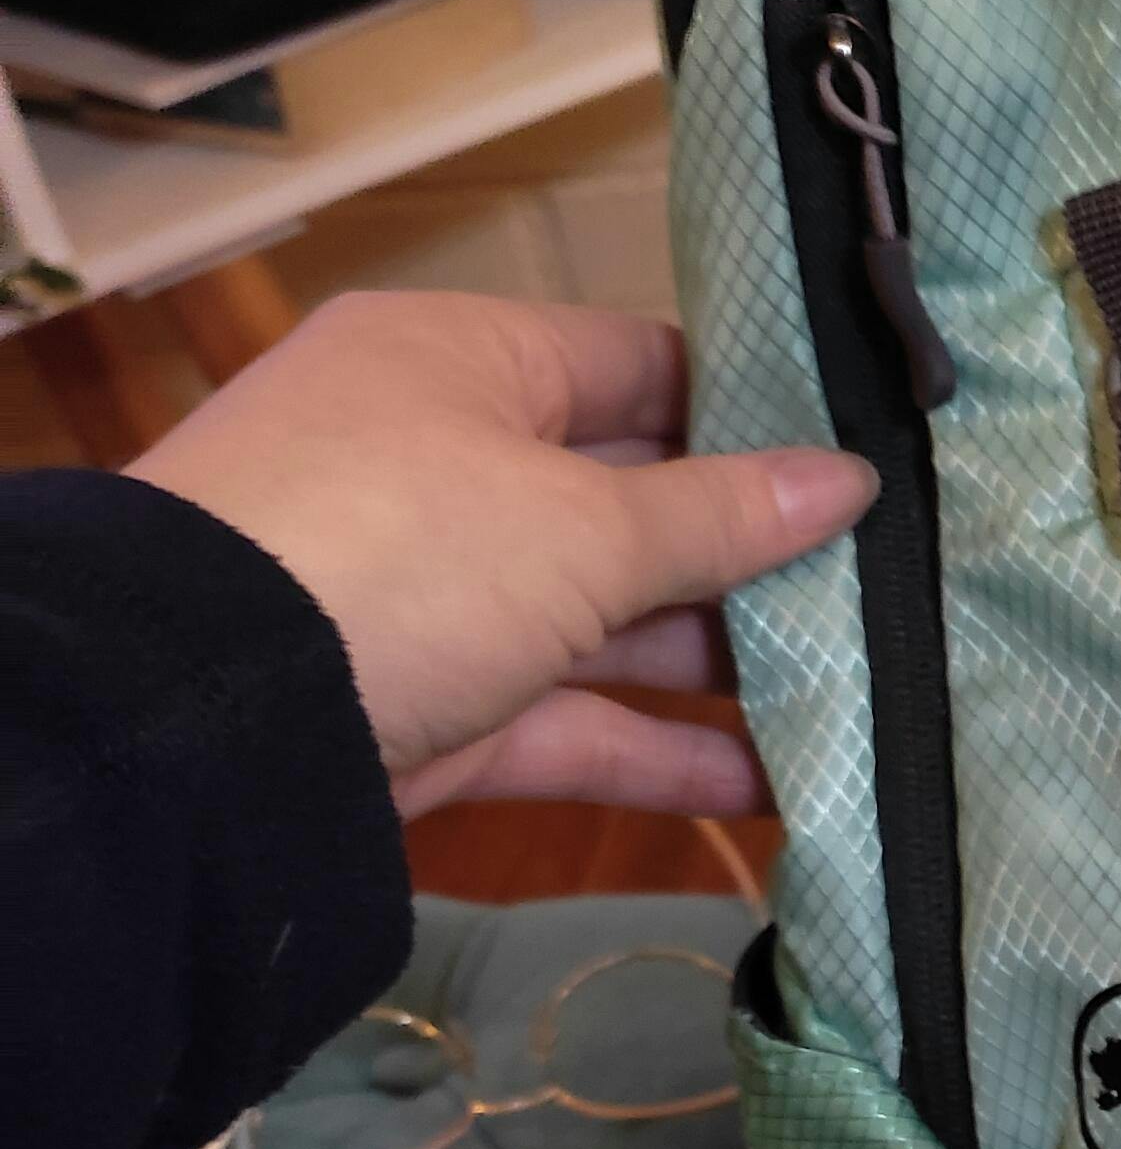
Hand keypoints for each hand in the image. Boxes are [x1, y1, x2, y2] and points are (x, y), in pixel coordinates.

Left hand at [130, 291, 874, 820]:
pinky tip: (774, 785)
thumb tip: (849, 481)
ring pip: (605, 620)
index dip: (752, 412)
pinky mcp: (433, 711)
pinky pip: (568, 721)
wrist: (202, 720)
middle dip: (751, 553)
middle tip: (891, 587)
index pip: (636, 365)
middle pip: (629, 500)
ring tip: (858, 691)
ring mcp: (434, 596)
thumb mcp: (582, 525)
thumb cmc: (407, 552)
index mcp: (462, 363)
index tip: (867, 457)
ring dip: (720, 661)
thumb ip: (722, 515)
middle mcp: (443, 464)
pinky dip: (658, 751)